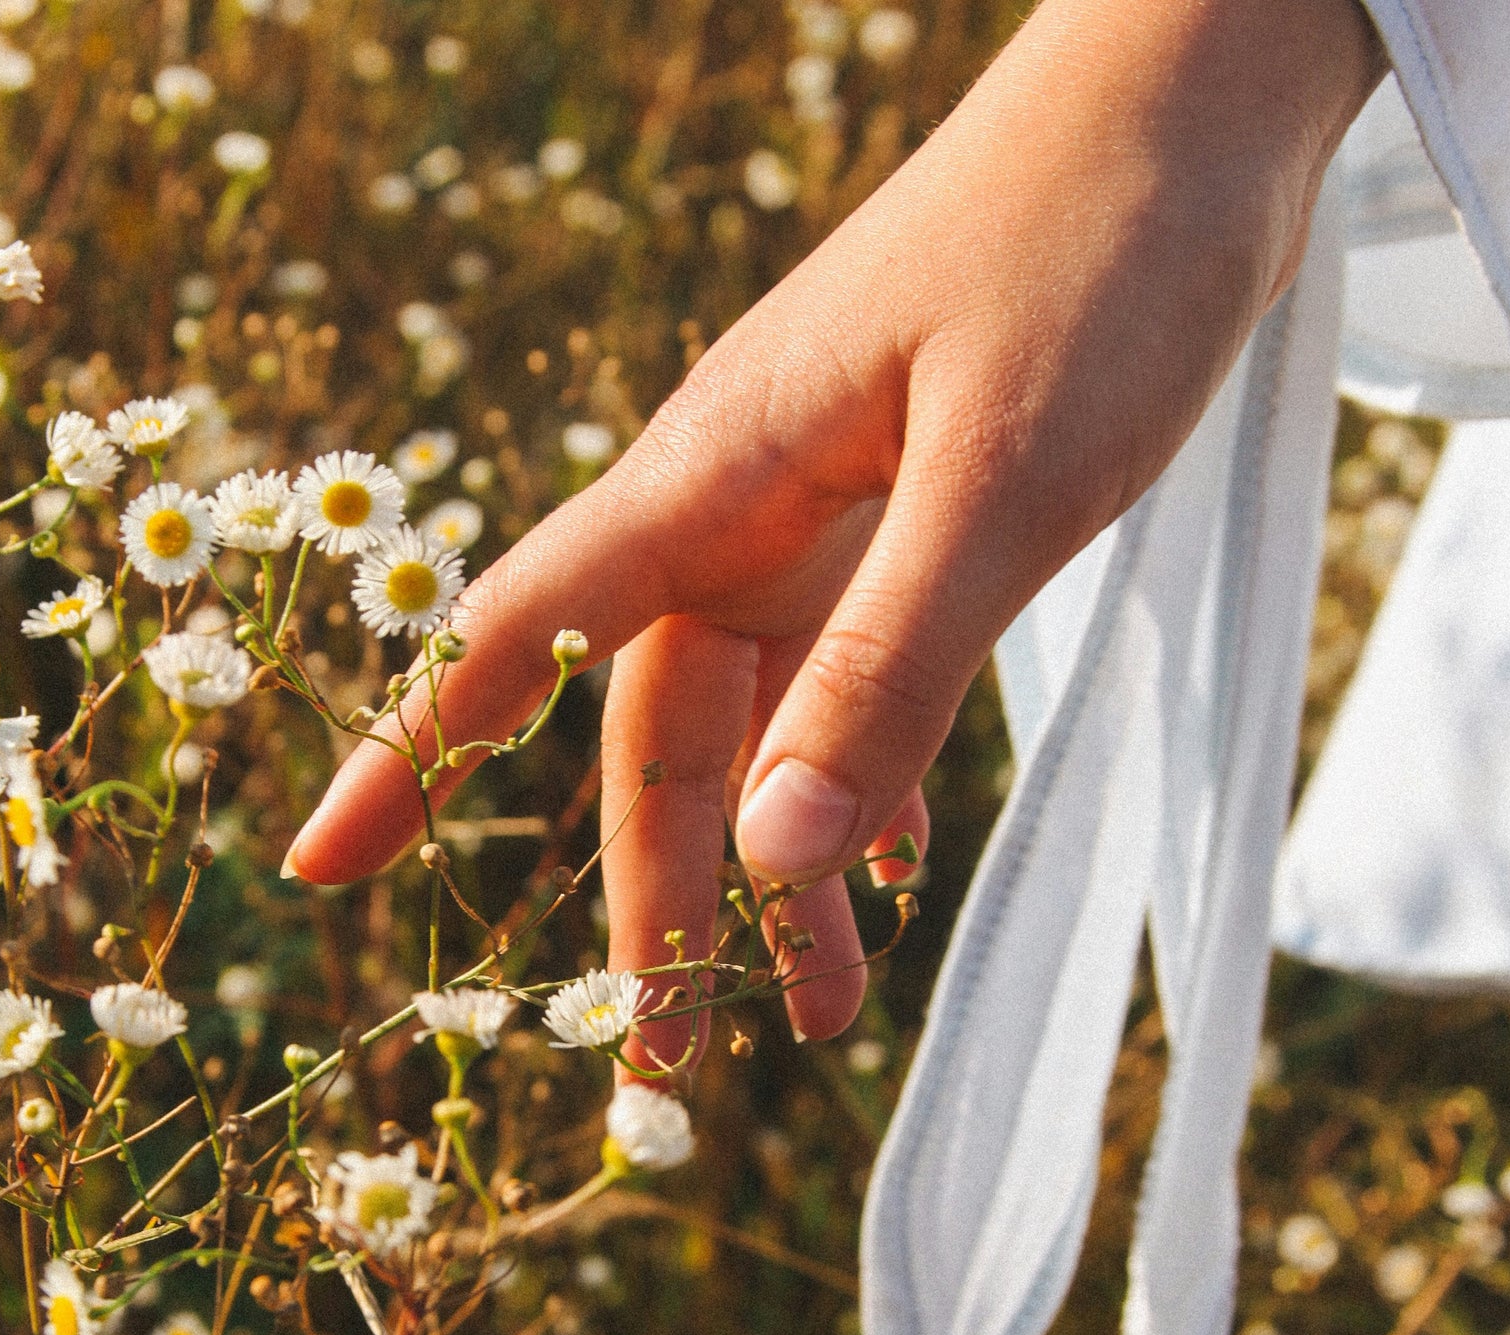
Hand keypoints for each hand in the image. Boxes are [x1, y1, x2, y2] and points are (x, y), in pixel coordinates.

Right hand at [284, 0, 1384, 1057]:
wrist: (1189, 94)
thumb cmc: (1094, 255)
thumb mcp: (1001, 482)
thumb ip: (885, 668)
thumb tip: (771, 862)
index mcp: (714, 480)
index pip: (516, 633)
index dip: (413, 756)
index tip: (319, 868)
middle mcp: (741, 505)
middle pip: (659, 730)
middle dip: (662, 896)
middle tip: (676, 1063)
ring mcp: (826, 506)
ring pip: (764, 720)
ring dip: (779, 862)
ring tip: (820, 1014)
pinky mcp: (911, 503)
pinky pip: (855, 672)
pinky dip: (863, 774)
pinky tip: (887, 859)